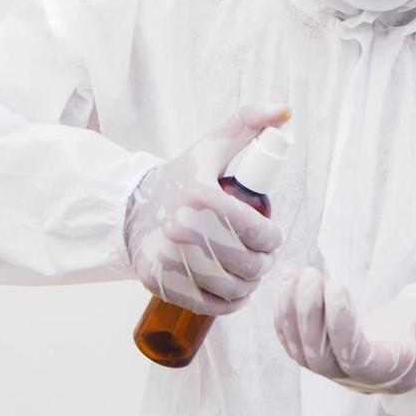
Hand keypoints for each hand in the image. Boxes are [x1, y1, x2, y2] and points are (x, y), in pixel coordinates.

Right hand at [124, 102, 290, 314]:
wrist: (130, 208)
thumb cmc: (181, 178)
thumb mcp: (213, 145)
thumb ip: (249, 122)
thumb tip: (285, 111)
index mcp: (201, 196)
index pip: (258, 232)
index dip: (274, 239)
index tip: (270, 236)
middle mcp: (183, 229)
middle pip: (247, 264)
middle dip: (263, 263)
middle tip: (262, 258)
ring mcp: (168, 259)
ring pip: (231, 289)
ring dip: (249, 286)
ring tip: (250, 275)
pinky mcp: (159, 283)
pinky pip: (208, 305)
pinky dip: (229, 305)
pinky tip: (234, 293)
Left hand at [273, 266, 415, 393]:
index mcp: (392, 372)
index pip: (355, 359)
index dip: (340, 326)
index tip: (338, 286)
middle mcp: (361, 379)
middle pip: (321, 359)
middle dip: (309, 315)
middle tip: (312, 273)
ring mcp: (342, 369)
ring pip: (303, 352)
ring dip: (292, 313)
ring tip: (296, 273)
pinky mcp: (329, 352)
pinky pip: (296, 342)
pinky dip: (285, 313)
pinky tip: (287, 280)